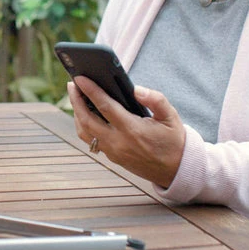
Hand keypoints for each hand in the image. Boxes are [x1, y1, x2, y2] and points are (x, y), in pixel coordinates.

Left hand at [70, 78, 185, 187]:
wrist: (176, 170)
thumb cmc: (173, 141)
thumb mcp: (171, 116)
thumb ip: (155, 99)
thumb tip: (136, 89)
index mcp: (133, 130)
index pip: (105, 107)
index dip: (90, 91)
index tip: (79, 78)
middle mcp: (118, 142)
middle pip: (87, 120)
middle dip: (76, 100)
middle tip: (72, 84)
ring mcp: (113, 152)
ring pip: (84, 132)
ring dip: (77, 113)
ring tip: (76, 96)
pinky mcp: (112, 157)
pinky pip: (90, 140)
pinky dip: (83, 125)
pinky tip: (84, 114)